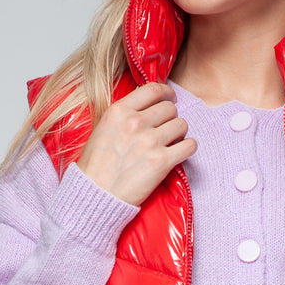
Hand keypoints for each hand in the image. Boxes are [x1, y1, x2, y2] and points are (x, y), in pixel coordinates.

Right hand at [76, 83, 197, 205]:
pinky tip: (179, 153)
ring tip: (169, 143)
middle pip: (170, 108)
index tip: (170, 99)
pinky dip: (188, 148)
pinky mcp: (161, 162)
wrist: (95, 194)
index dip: (167, 93)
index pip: (154, 89)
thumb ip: (124, 114)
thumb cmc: (96, 165)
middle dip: (170, 118)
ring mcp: (150, 142)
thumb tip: (146, 103)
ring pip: (182, 125)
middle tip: (164, 129)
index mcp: (119, 111)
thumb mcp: (103, 128)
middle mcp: (135, 123)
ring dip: (179, 134)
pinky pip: (190, 145)